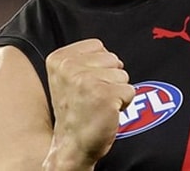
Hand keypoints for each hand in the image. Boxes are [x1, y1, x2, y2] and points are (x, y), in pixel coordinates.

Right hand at [43, 39, 134, 169]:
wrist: (72, 146)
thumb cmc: (76, 110)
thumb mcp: (69, 77)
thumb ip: (84, 58)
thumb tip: (110, 43)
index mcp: (59, 58)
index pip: (99, 47)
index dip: (100, 67)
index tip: (84, 86)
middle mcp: (69, 67)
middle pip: (114, 59)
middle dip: (110, 78)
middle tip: (93, 97)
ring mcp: (86, 81)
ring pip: (123, 75)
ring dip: (117, 91)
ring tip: (99, 105)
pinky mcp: (104, 96)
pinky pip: (130, 90)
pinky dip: (124, 103)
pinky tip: (106, 112)